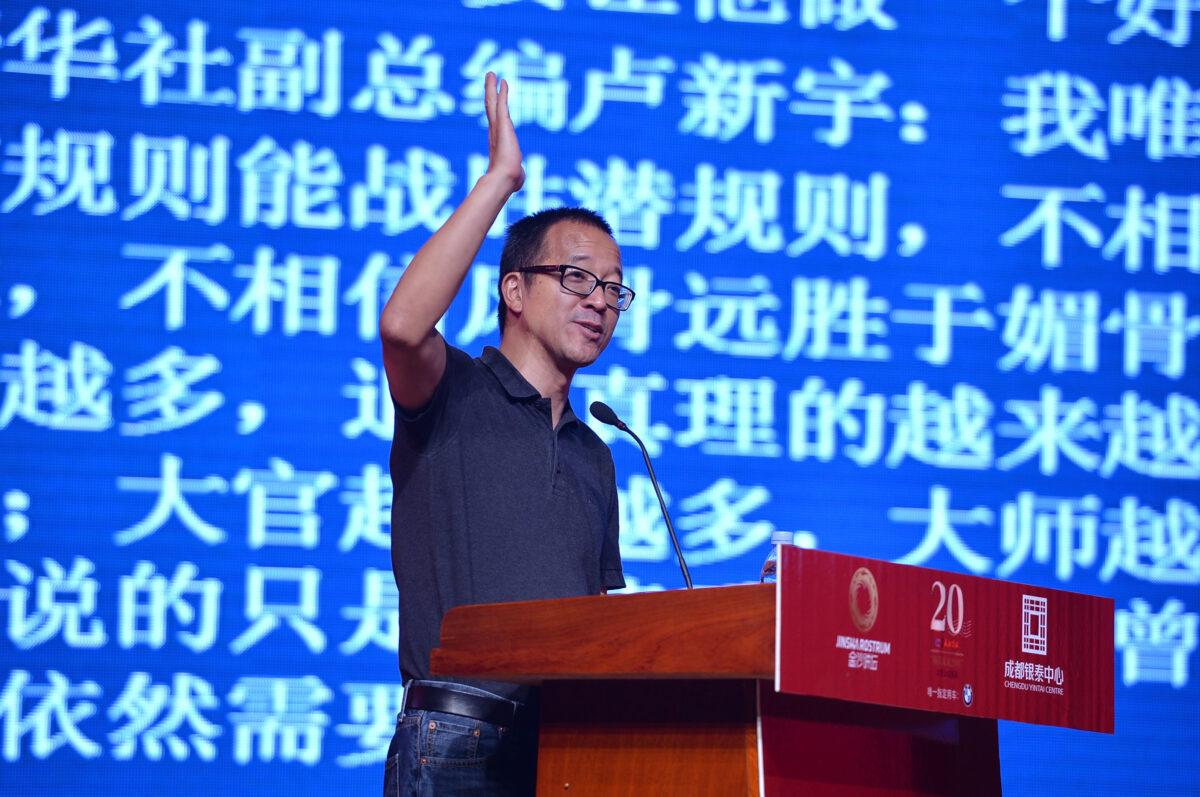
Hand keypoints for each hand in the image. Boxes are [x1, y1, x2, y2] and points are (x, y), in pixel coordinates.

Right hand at [484, 71, 524, 192]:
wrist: (505, 179)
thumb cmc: (510, 181)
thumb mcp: (515, 174)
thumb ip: (516, 172)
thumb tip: (518, 178)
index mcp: (497, 143)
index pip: (496, 122)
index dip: (495, 110)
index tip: (496, 100)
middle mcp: (495, 133)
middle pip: (491, 108)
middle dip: (490, 93)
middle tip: (489, 79)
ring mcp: (497, 128)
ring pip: (493, 103)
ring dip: (492, 88)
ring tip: (491, 73)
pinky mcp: (503, 124)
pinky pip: (501, 104)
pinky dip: (501, 93)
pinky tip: (502, 82)